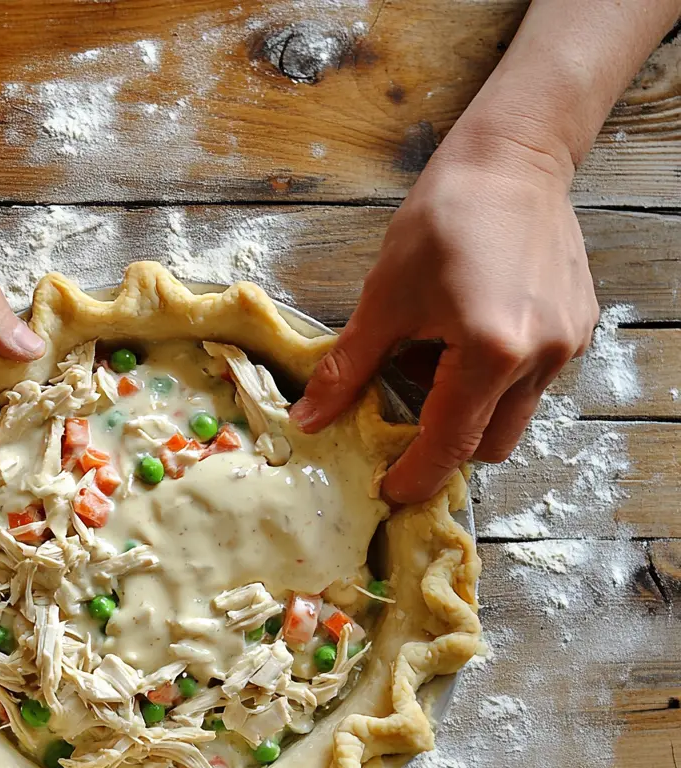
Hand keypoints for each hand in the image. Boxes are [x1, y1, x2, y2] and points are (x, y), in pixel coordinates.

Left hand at [290, 130, 598, 503]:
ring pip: (513, 416)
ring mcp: (565, 345)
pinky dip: (493, 381)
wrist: (512, 159)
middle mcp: (539, 356)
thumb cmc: (443, 217)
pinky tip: (465, 338)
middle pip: (490, 445)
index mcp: (490, 349)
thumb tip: (308, 421)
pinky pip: (531, 382)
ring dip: (468, 410)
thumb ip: (347, 369)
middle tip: (404, 414)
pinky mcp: (577, 329)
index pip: (450, 442)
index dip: (415, 475)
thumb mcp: (383, 298)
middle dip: (444, 446)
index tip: (387, 489)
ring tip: (432, 357)